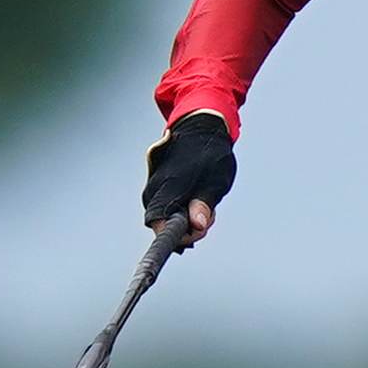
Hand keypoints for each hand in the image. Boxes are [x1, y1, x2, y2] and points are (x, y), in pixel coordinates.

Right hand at [141, 111, 234, 245]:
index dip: (182, 237)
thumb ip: (204, 204)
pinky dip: (185, 211)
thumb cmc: (209, 153)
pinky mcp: (157, 191)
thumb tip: (197, 225)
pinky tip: (198, 200)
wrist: (199, 130)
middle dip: (190, 228)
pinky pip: (169, 211)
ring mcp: (153, 192)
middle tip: (209, 213)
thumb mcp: (214, 181)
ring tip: (206, 203)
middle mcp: (153, 193)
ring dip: (189, 219)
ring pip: (169, 220)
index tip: (201, 228)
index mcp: (166, 190)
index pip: (161, 228)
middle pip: (166, 227)